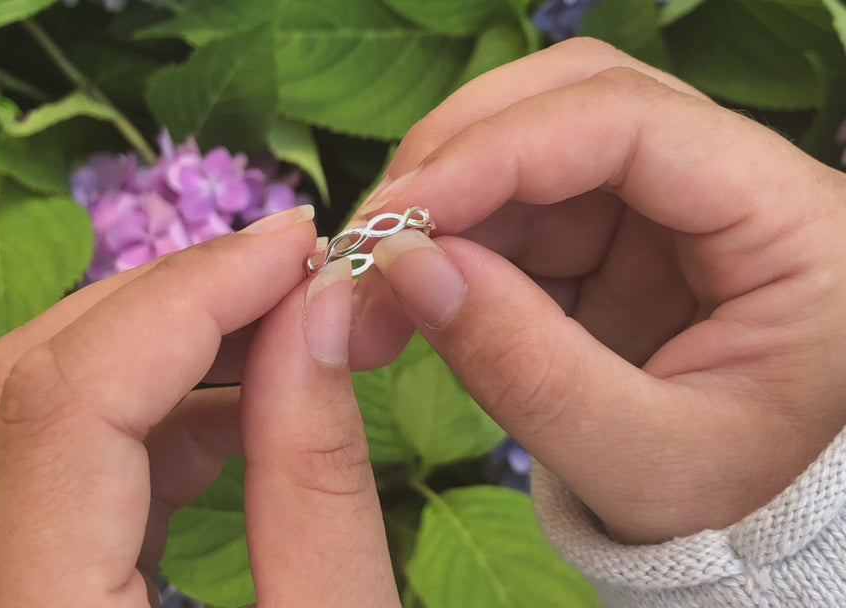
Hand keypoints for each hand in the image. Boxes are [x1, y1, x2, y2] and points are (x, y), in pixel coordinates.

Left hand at [0, 206, 399, 606]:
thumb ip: (316, 485)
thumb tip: (318, 311)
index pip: (67, 406)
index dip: (187, 299)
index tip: (298, 248)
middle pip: (18, 386)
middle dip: (166, 306)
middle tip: (293, 278)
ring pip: (14, 417)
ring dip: (150, 355)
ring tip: (279, 339)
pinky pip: (38, 472)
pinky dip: (137, 421)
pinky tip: (231, 417)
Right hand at [352, 38, 845, 543]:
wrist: (750, 525)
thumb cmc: (734, 500)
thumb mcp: (639, 462)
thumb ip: (527, 370)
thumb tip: (407, 269)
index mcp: (791, 224)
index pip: (631, 122)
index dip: (500, 150)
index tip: (398, 217)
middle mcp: (732, 183)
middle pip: (572, 100)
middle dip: (456, 158)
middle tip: (369, 240)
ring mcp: (669, 202)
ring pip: (529, 149)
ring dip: (438, 208)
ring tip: (372, 295)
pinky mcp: (618, 233)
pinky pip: (517, 210)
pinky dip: (451, 244)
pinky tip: (411, 298)